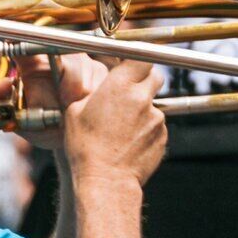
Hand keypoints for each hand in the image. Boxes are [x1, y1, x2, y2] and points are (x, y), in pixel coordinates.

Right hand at [50, 57, 167, 183]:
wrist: (106, 180)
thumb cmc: (86, 148)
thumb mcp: (74, 111)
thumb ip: (90, 91)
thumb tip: (94, 82)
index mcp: (119, 86)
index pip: (141, 57)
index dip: (138, 60)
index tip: (132, 63)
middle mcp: (142, 98)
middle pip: (155, 76)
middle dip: (145, 80)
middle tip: (131, 91)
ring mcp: (156, 117)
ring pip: (154, 104)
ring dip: (143, 109)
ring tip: (123, 128)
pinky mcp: (163, 136)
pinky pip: (157, 126)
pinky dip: (147, 129)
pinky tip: (130, 142)